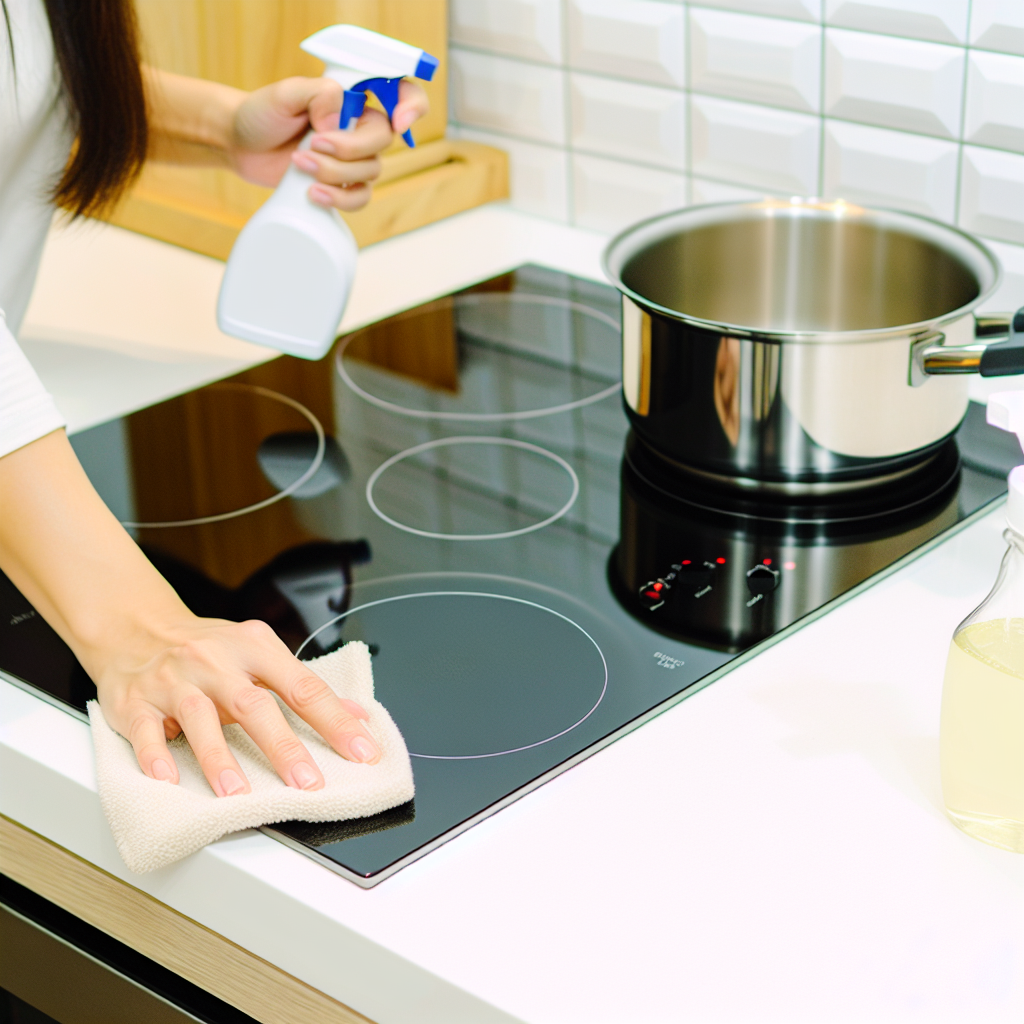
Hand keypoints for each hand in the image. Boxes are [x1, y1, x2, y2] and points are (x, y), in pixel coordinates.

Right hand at [0, 430, 380, 797]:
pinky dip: (156, 754)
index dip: (336, 721)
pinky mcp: (135, 700)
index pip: (304, 687)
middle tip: (307, 782)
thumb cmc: (209, 649)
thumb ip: (303, 686)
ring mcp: (174, 680)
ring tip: (237, 792)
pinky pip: (145, 728)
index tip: (362, 752)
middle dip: (282, 746)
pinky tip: (169, 779)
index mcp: (255, 648)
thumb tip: (358, 716)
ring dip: (218, 757)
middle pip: (254, 704)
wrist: (137, 628)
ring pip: (199, 717)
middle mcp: (216, 661)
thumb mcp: (259, 655)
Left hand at [227, 76, 428, 211]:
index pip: (400, 92)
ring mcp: (353, 158)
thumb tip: (338, 117)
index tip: (400, 120)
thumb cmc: (262, 113)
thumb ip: (316, 94)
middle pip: (384, 140)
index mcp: (353, 97)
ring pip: (370, 172)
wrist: (242, 145)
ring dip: (334, 172)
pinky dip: (339, 199)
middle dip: (349, 148)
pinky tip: (313, 193)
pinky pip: (359, 197)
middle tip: (313, 144)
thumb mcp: (285, 93)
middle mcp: (360, 127)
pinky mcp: (342, 184)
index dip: (411, 105)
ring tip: (299, 163)